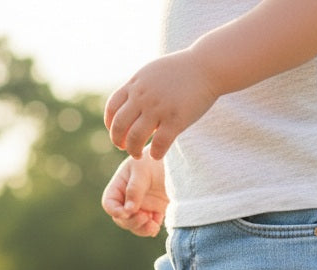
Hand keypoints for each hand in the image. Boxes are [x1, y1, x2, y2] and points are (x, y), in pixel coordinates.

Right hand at [101, 156, 168, 237]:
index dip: (115, 211)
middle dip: (131, 221)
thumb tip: (129, 210)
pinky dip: (151, 229)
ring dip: (141, 228)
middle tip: (145, 217)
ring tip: (153, 225)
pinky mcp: (155, 212)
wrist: (179, 162)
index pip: (109, 203)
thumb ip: (134, 189)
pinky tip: (157, 224)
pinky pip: (149, 227)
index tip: (127, 212)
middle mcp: (128, 198)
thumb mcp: (142, 171)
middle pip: (121, 218)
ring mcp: (142, 206)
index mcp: (120, 185)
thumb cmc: (156, 160)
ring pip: (134, 225)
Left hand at [104, 50, 218, 159]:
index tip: (117, 134)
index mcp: (135, 85)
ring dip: (133, 150)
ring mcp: (158, 108)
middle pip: (119, 125)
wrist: (206, 66)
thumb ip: (139, 88)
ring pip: (135, 137)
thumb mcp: (152, 73)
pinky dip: (154, 153)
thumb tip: (131, 107)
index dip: (110, 125)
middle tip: (123, 148)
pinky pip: (159, 144)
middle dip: (118, 141)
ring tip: (138, 155)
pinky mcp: (175, 120)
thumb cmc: (181, 71)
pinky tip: (156, 154)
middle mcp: (143, 96)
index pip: (112, 108)